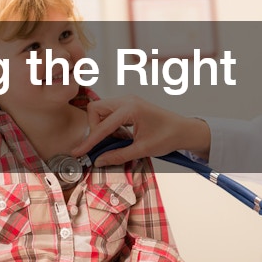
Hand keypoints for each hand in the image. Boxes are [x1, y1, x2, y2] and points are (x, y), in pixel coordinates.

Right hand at [71, 96, 211, 165]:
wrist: (184, 130)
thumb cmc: (168, 136)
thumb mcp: (142, 149)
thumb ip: (118, 155)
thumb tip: (99, 161)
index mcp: (130, 109)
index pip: (102, 126)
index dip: (89, 141)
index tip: (77, 152)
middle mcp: (127, 100)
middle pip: (95, 110)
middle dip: (94, 128)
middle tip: (105, 144)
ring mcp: (128, 101)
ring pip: (101, 110)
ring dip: (103, 127)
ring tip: (118, 141)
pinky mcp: (129, 105)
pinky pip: (110, 112)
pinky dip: (110, 125)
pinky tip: (122, 136)